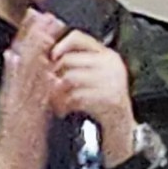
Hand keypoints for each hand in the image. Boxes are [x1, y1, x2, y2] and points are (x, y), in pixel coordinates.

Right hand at [0, 13, 57, 168]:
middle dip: (31, 37)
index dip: (30, 38)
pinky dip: (30, 82)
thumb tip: (41, 79)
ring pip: (26, 75)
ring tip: (40, 30)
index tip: (37, 16)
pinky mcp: (23, 122)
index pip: (24, 63)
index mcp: (17, 99)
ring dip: (32, 51)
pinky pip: (28, 99)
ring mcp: (18, 110)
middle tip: (39, 12)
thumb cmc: (20, 153)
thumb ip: (33, 99)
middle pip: (23, 63)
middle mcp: (15, 100)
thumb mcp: (27, 121)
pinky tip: (34, 66)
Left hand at [46, 25, 141, 166]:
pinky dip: (64, 104)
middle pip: (68, 59)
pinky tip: (62, 111)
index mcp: (106, 55)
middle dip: (52, 75)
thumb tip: (45, 51)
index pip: (77, 37)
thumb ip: (75, 63)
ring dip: (55, 92)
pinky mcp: (111, 99)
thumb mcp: (92, 79)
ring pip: (69, 77)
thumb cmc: (101, 104)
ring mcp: (113, 81)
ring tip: (54, 102)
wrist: (121, 131)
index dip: (58, 46)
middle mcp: (112, 64)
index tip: (48, 58)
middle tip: (47, 89)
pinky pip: (77, 96)